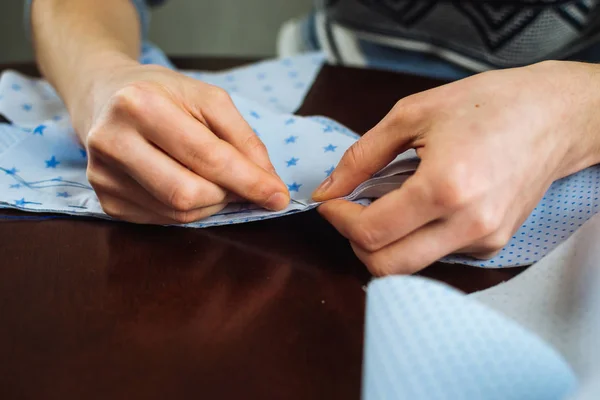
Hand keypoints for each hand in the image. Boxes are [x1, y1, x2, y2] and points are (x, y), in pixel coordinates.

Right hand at [71, 55, 288, 223]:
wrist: (105, 96)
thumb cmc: (162, 93)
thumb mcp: (208, 98)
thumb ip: (243, 138)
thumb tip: (269, 183)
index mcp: (139, 105)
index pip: (207, 157)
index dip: (249, 182)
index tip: (278, 196)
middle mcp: (112, 142)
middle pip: (188, 193)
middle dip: (227, 195)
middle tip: (240, 183)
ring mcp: (102, 176)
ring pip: (177, 212)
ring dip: (211, 204)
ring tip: (214, 180)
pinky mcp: (105, 200)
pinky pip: (162, 220)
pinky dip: (189, 209)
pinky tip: (188, 184)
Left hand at [313, 61, 599, 275]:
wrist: (552, 116)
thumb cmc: (487, 104)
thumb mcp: (412, 114)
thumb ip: (362, 156)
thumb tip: (329, 189)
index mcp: (445, 187)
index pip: (371, 232)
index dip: (339, 220)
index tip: (331, 202)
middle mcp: (467, 224)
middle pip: (387, 266)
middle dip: (355, 242)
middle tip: (350, 211)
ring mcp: (483, 240)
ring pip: (410, 266)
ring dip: (385, 242)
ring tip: (387, 203)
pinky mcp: (492, 245)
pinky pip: (437, 255)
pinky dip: (415, 238)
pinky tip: (420, 206)